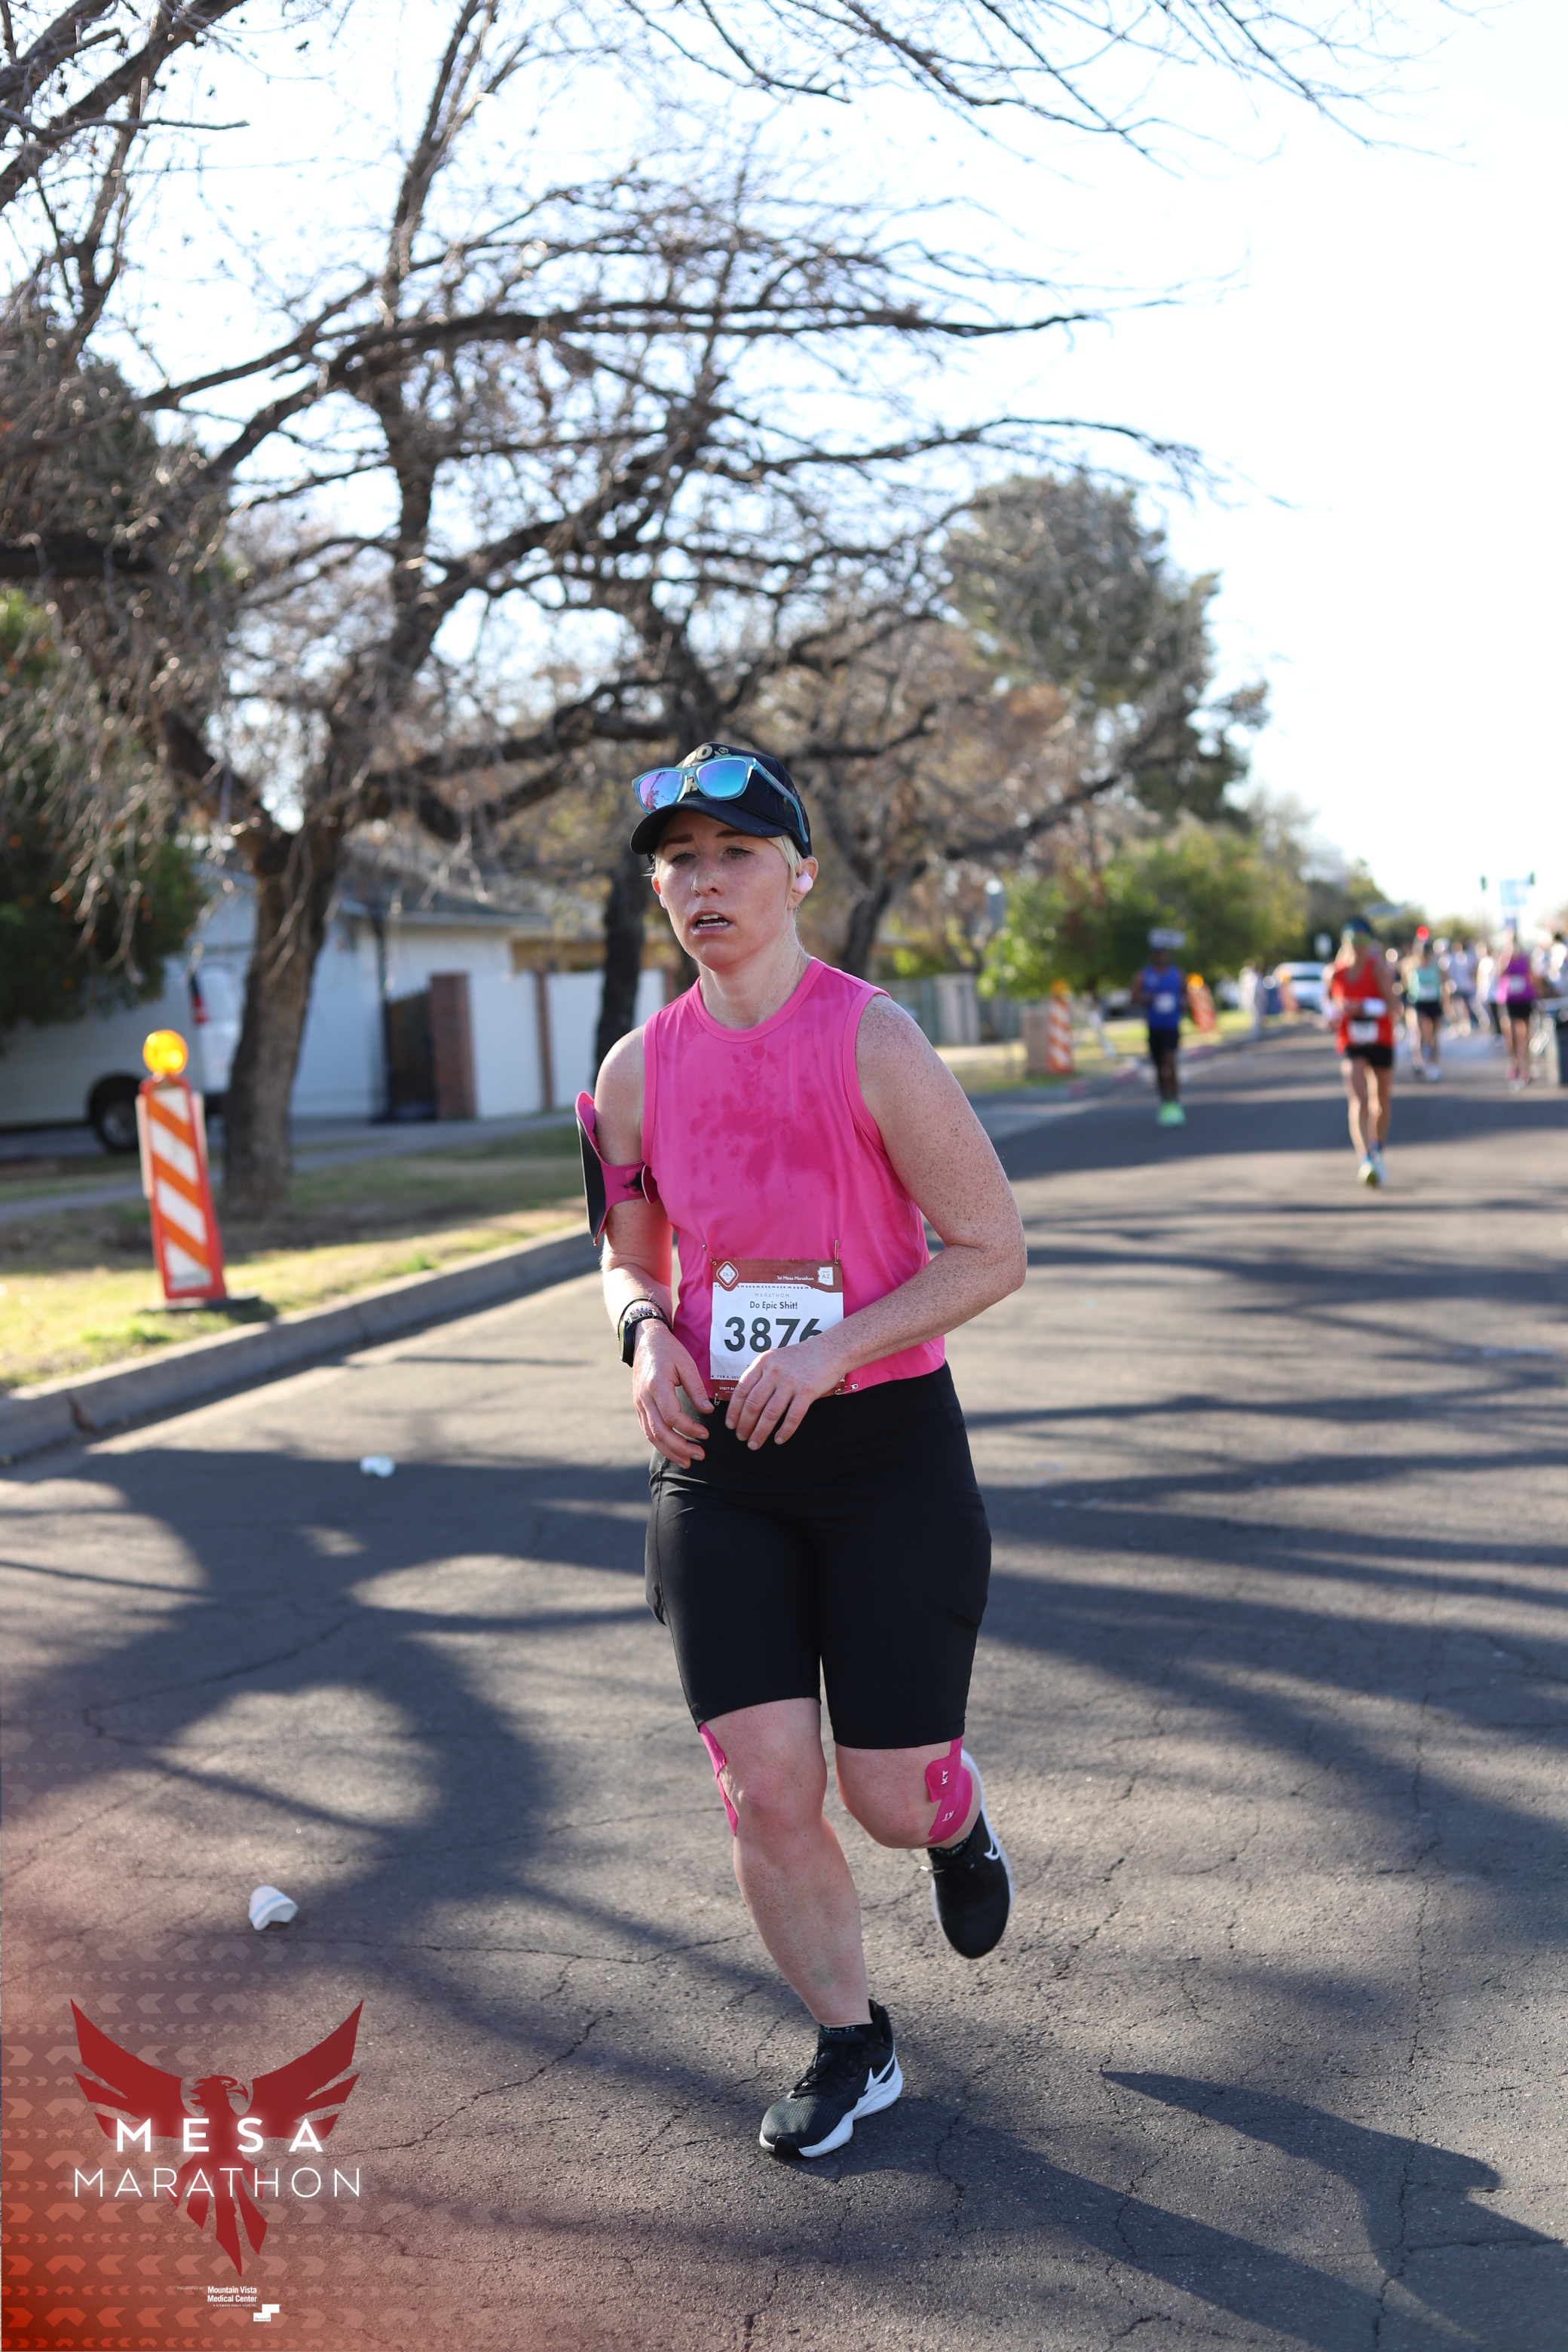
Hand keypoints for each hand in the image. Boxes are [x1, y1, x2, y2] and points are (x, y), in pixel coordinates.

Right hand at [632, 1324, 712, 1465]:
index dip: (690, 1429)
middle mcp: (644, 1398)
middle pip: (659, 1432)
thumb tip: (707, 1412)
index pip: (672, 1416)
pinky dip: (660, 1444)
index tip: (705, 1434)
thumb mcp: (687, 1364)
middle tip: (699, 1456)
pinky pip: (647, 1430)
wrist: (645, 1340)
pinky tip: (673, 1451)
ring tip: (687, 1461)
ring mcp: (639, 1403)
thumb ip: (697, 1389)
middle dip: (680, 1448)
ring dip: (670, 1451)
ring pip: (651, 1435)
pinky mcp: (638, 1406)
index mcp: (657, 1385)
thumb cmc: (668, 1350)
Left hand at [726, 1333, 845, 1448]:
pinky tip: (779, 1439)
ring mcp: (791, 1381)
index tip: (730, 1425)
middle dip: (744, 1425)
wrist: (831, 1349)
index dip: (733, 1410)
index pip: (741, 1390)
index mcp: (763, 1363)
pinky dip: (784, 1431)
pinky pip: (793, 1416)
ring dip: (760, 1432)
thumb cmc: (802, 1357)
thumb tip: (744, 1400)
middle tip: (741, 1438)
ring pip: (770, 1413)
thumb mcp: (776, 1359)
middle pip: (753, 1404)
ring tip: (755, 1443)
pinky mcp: (807, 1391)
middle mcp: (774, 1372)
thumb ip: (761, 1376)